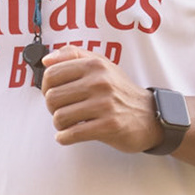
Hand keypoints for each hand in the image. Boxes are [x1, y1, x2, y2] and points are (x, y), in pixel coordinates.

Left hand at [40, 45, 163, 152]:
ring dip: (59, 124)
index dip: (45, 87)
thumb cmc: (121, 92)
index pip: (52, 74)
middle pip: (52, 97)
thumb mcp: (102, 65)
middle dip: (51, 108)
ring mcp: (105, 104)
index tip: (52, 94)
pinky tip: (67, 136)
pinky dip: (64, 137)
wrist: (150, 116)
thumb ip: (74, 56)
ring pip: (60, 117)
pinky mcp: (109, 125)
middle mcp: (100, 82)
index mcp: (95, 65)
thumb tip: (46, 61)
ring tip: (67, 124)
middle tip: (61, 111)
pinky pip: (73, 133)